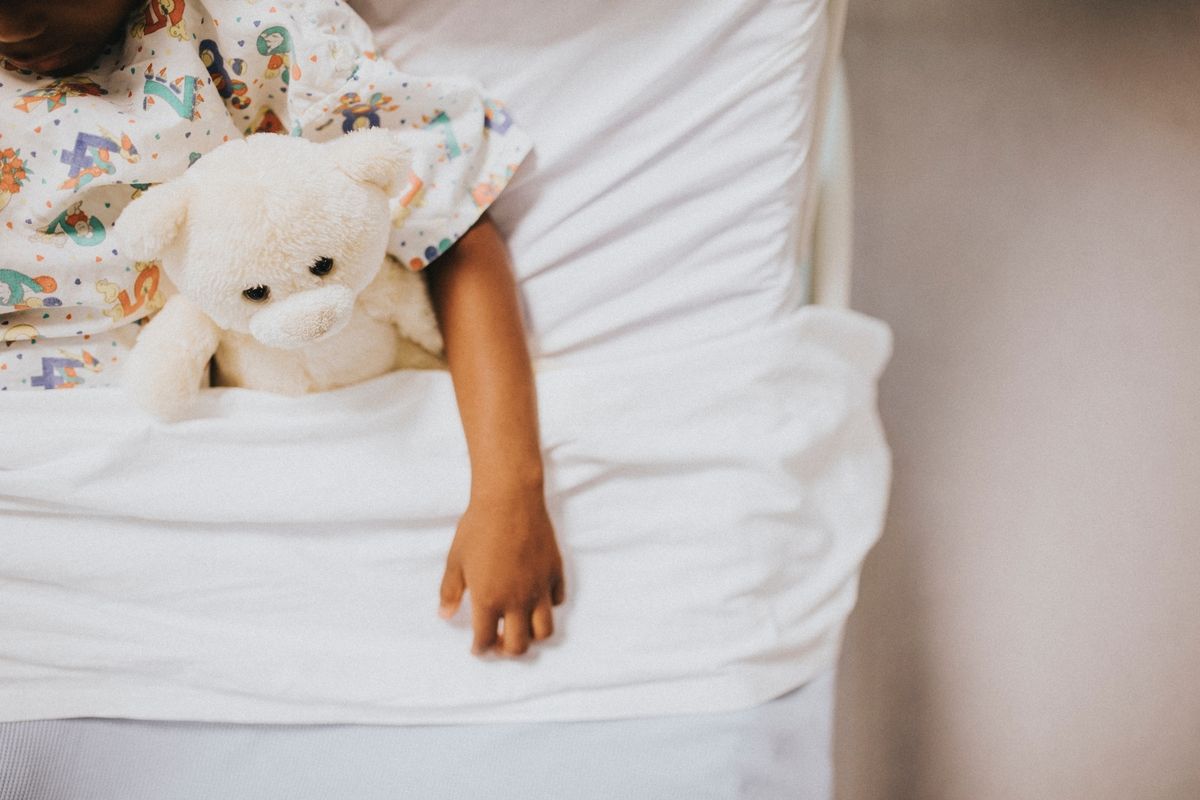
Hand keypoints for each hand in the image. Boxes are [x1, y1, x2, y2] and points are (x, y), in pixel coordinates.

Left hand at [438, 489, 564, 656]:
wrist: (510, 499)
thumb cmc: (478, 528)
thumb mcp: (455, 561)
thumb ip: (450, 592)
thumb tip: (444, 615)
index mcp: (489, 600)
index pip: (486, 640)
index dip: (480, 648)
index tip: (478, 647)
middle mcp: (517, 600)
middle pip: (518, 646)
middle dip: (506, 650)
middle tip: (499, 641)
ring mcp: (540, 588)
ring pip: (544, 631)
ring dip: (531, 636)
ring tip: (520, 626)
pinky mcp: (555, 573)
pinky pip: (557, 601)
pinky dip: (547, 606)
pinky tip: (535, 597)